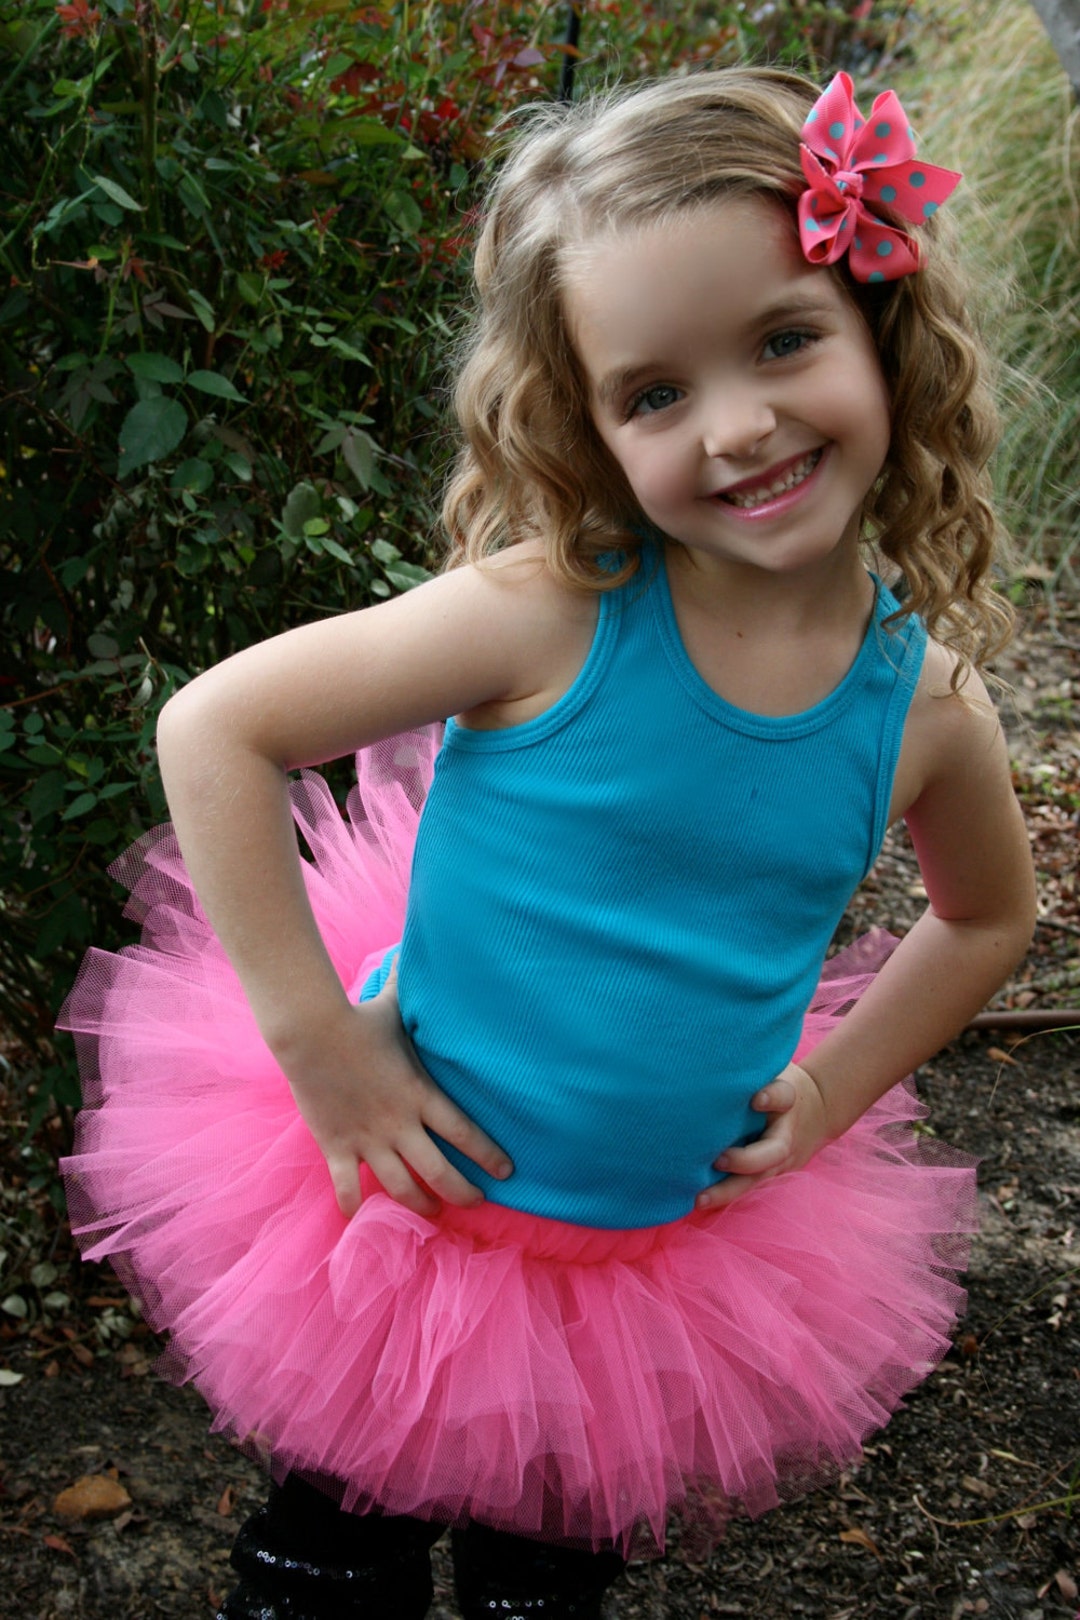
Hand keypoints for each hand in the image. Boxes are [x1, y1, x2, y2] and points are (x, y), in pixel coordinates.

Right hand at [280, 965, 512, 1219]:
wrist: (311, 1033)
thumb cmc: (359, 1017)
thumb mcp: (398, 1006)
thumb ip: (419, 991)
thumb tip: (429, 955)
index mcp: (420, 1094)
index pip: (465, 1132)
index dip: (489, 1155)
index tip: (507, 1172)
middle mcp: (399, 1124)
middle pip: (440, 1172)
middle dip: (463, 1193)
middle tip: (476, 1203)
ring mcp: (368, 1139)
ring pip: (401, 1187)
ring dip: (420, 1205)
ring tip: (432, 1211)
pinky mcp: (336, 1146)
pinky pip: (346, 1186)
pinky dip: (352, 1205)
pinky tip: (358, 1217)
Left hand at [695, 1061, 829, 1211]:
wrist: (821, 1108)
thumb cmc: (781, 1081)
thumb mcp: (776, 1066)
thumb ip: (754, 1065)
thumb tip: (712, 1045)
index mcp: (788, 1098)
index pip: (783, 1096)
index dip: (771, 1096)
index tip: (756, 1098)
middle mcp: (786, 1132)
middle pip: (773, 1151)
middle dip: (746, 1160)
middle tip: (718, 1159)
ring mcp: (780, 1158)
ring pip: (758, 1179)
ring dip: (728, 1190)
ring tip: (699, 1199)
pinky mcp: (771, 1172)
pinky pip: (749, 1186)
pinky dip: (725, 1196)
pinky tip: (697, 1202)